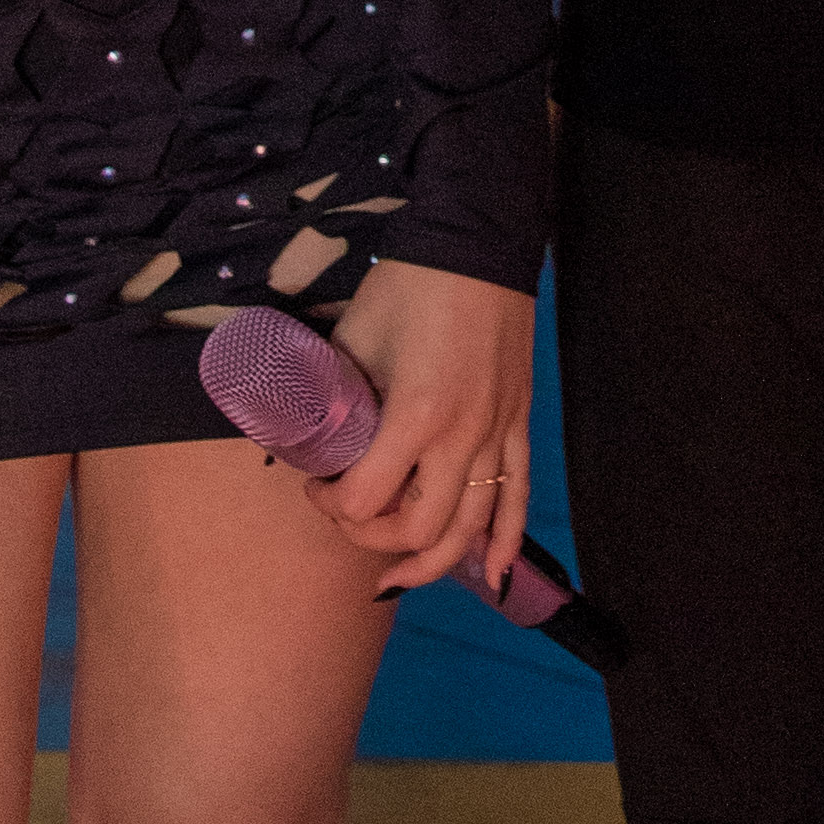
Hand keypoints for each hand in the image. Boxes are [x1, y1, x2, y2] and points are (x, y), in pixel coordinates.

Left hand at [317, 259, 538, 596]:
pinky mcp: (519, 424)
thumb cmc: (411, 286)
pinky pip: (517, 497)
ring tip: (400, 575)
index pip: (367, 499)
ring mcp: (498, 434)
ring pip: (471, 527)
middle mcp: (463, 437)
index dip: (330, 505)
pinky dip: (504, 542)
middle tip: (348, 518)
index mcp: (416, 416)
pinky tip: (490, 576)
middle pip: (421, 529)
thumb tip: (304, 434)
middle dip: (374, 540)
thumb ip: (332, 395)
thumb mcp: (354, 340)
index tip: (314, 484)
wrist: (476, 246)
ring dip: (434, 562)